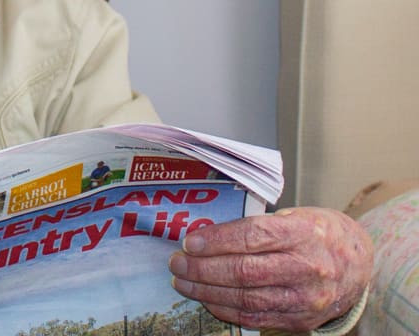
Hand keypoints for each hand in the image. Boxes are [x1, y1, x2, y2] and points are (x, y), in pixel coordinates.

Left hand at [168, 207, 372, 330]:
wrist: (359, 263)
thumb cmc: (318, 233)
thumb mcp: (295, 215)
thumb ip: (258, 225)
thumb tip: (205, 233)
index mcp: (304, 233)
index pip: (253, 236)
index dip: (217, 240)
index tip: (189, 242)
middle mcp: (308, 268)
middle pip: (245, 271)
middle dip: (203, 269)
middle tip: (176, 263)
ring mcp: (306, 298)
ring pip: (247, 299)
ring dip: (207, 291)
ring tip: (183, 281)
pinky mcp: (302, 320)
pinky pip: (256, 318)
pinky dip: (226, 309)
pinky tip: (207, 298)